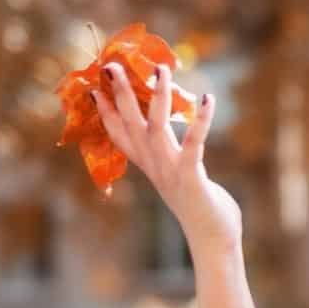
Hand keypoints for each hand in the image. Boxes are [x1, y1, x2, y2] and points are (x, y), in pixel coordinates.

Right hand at [92, 60, 241, 252]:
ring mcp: (170, 171)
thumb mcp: (180, 180)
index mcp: (150, 166)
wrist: (213, 243)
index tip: (95, 86)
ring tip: (160, 68)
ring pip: (157, 127)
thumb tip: (170, 147)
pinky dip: (201, 121)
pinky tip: (209, 98)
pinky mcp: (191, 177)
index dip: (106, 111)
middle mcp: (154, 166)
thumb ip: (173, 161)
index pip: (120, 135)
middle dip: (122, 93)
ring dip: (158, 97)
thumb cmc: (202, 209)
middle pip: (131, 124)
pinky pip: (194, 144)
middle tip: (112, 65)